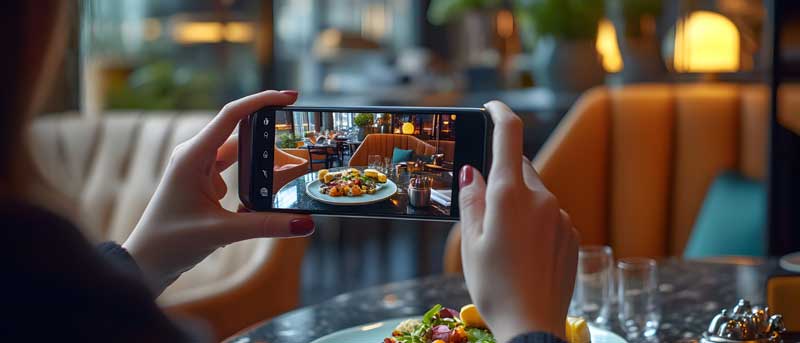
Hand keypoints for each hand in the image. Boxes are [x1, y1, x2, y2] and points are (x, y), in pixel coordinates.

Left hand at [123, 90, 314, 292]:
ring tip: (290, 164)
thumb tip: (305, 223)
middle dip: (269, 135)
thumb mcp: (222, 232)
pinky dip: (252, 176)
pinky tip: (269, 187)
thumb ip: (266, 226)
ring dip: (261, 158)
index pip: (232, 115)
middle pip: (240, 133)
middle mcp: (195, 155)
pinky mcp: (203, 182)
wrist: (145, 262)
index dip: (261, 101)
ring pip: (239, 154)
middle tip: (298, 137)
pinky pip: (234, 170)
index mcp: (192, 156)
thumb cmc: (170, 242)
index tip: (290, 97)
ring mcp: (198, 168)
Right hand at [458, 101, 578, 341]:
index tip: (491, 106)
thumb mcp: (471, 242)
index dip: (500, 113)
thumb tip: (472, 172)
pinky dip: (534, 222)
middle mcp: (541, 198)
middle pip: (520, 168)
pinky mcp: (571, 234)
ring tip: (502, 243)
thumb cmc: (495, 286)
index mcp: (511, 195)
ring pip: (534, 194)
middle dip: (501, 176)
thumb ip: (471, 201)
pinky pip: (549, 215)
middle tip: (482, 208)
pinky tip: (523, 253)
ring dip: (518, 204)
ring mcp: (561, 216)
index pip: (510, 135)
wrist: (532, 325)